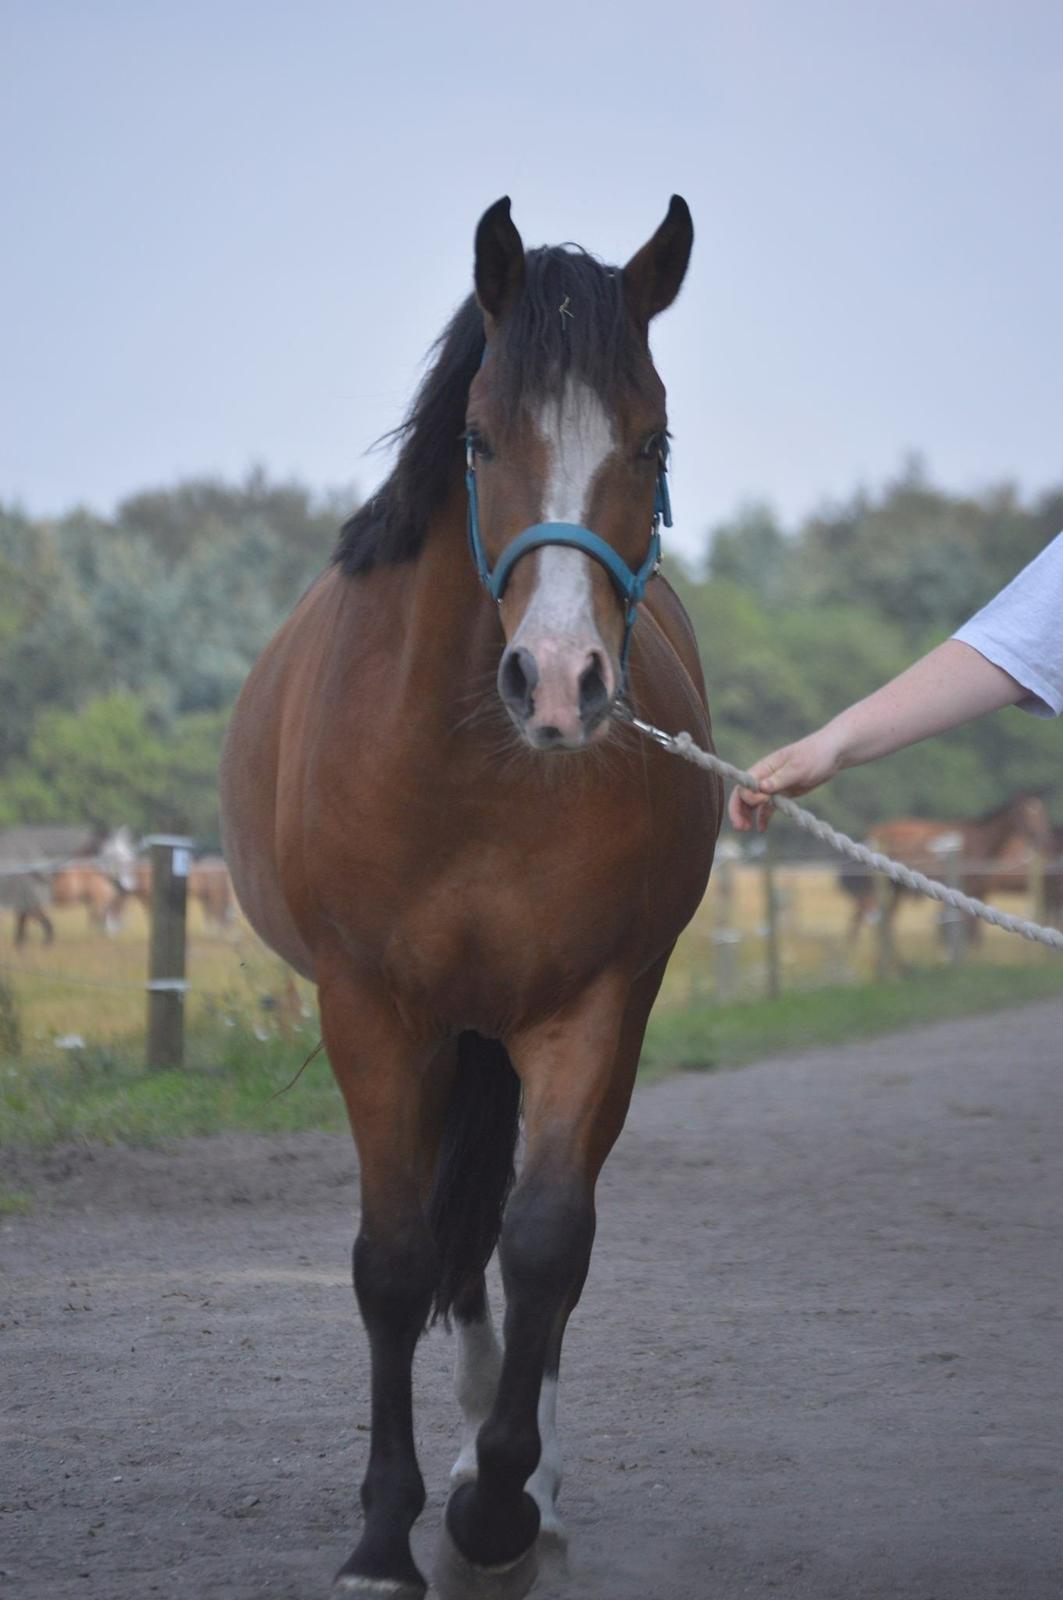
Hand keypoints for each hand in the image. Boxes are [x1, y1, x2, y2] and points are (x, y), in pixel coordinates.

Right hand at [728, 727, 845, 832]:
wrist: (832, 754)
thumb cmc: (814, 755)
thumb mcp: (798, 767)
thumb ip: (779, 779)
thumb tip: (760, 789)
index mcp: (764, 767)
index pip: (746, 784)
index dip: (749, 796)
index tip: (764, 801)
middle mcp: (765, 777)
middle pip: (743, 794)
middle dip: (738, 810)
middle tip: (740, 827)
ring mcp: (773, 786)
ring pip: (752, 802)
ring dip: (746, 815)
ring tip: (745, 829)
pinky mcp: (783, 793)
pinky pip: (768, 807)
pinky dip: (763, 817)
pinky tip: (762, 829)